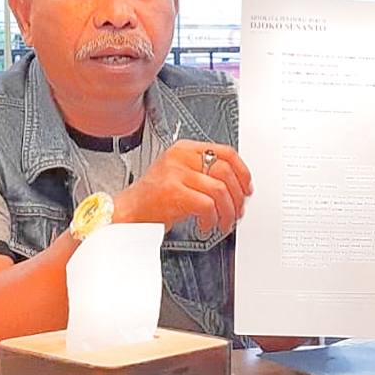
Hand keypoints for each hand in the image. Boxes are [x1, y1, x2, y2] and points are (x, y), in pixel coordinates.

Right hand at [112, 139, 252, 234]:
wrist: (128, 212)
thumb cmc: (153, 198)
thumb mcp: (179, 175)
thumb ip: (203, 173)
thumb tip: (236, 185)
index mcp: (184, 149)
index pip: (225, 152)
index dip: (242, 171)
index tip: (247, 187)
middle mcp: (180, 157)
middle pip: (226, 171)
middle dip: (238, 196)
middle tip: (237, 211)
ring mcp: (176, 173)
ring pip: (219, 190)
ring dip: (227, 211)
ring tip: (223, 222)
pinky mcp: (173, 192)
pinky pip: (207, 205)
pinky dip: (212, 219)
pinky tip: (206, 226)